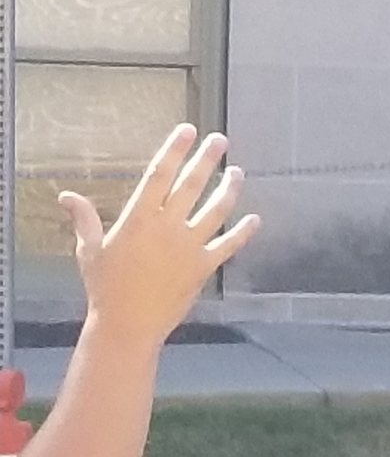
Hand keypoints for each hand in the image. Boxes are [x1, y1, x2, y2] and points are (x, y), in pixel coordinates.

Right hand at [65, 127, 258, 352]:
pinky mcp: (204, 267)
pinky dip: (243, 232)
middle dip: (208, 160)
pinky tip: (255, 219)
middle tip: (221, 140)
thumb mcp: (89, 250)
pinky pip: (228, 245)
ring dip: (230, 190)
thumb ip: (84, 219)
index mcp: (138, 219)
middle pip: (192, 186)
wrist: (128, 324)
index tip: (187, 132)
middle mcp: (168, 227)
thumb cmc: (105, 286)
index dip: (174, 151)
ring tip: (239, 172)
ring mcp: (189, 246)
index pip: (159, 175)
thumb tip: (66, 195)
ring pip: (216, 210)